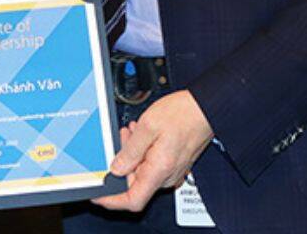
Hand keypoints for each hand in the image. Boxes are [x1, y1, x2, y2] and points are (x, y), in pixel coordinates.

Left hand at [94, 90, 213, 211]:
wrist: (206, 107)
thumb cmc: (183, 114)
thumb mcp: (148, 126)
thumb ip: (130, 150)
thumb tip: (116, 168)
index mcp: (159, 170)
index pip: (132, 200)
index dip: (112, 200)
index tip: (100, 194)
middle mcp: (168, 175)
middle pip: (135, 182)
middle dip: (124, 162)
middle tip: (123, 138)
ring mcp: (173, 171)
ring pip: (144, 171)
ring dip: (134, 154)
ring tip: (134, 131)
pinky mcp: (176, 164)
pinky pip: (154, 165)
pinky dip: (145, 152)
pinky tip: (145, 136)